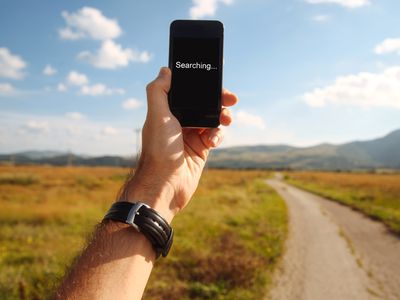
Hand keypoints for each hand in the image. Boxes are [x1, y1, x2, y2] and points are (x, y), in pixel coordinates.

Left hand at [120, 67, 237, 221]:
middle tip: (231, 99)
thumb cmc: (159, 151)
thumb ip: (159, 91)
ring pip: (212, 119)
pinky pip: (215, 136)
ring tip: (226, 120)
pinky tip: (213, 141)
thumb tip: (165, 70)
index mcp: (168, 112)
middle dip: (218, 100)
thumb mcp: (157, 116)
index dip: (202, 87)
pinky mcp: (201, 149)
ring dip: (222, 117)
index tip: (215, 82)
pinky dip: (218, 135)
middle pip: (204, 104)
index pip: (188, 93)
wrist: (166, 184)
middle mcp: (179, 122)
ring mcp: (191, 136)